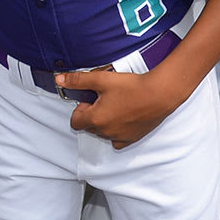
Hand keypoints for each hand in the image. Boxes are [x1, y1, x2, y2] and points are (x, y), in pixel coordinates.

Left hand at [53, 67, 185, 147]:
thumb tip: (59, 79)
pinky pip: (117, 140)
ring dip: (104, 122)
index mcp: (96, 119)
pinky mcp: (132, 138)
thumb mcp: (101, 79)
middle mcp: (106, 132)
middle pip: (89, 127)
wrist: (159, 94)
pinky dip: (116, 131)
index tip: (90, 99)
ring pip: (103, 133)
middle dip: (92, 114)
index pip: (75, 121)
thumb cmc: (132, 86)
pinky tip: (123, 118)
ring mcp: (119, 137)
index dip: (80, 108)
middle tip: (104, 99)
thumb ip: (78, 80)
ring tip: (116, 105)